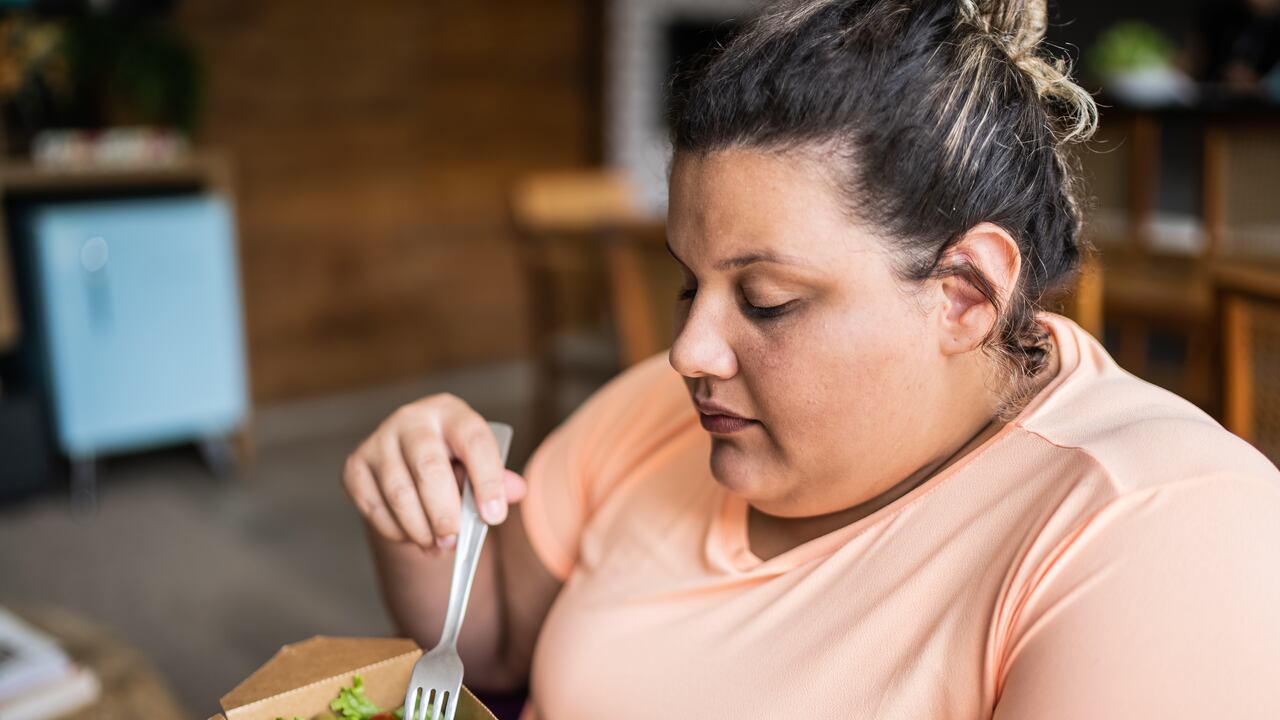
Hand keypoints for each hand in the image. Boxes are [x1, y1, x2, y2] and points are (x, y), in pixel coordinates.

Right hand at [343, 394, 526, 550]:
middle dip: (445, 512)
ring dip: (421, 529)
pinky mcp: (355, 466)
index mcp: (450, 412)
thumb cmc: (453, 463)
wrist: (409, 462)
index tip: (494, 517)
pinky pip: (374, 507)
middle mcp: (411, 419)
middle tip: (455, 541)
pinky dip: (396, 531)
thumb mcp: (479, 465)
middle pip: (428, 467)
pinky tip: (414, 536)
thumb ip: (499, 479)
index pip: (473, 441)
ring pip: (399, 493)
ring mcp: (379, 440)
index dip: (487, 480)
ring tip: (438, 546)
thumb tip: (516, 491)